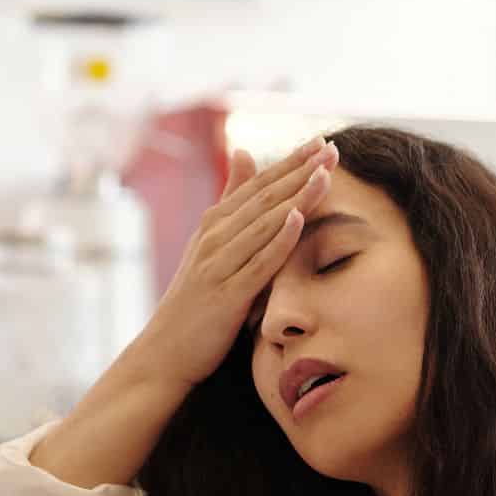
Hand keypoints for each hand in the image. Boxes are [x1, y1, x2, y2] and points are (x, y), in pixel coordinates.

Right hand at [130, 134, 338, 393]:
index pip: (258, 186)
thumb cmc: (193, 303)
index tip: (321, 142)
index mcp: (213, 226)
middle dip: (299, 172)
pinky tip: (299, 219)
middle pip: (264, 198)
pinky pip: (257, 264)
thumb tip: (245, 153)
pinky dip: (278, 240)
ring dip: (296, 198)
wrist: (164, 353)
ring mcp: (218, 266)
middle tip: (332, 148)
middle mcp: (214, 239)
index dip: (290, 163)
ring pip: (264, 225)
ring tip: (325, 175)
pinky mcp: (226, 296)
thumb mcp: (209, 247)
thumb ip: (231, 203)